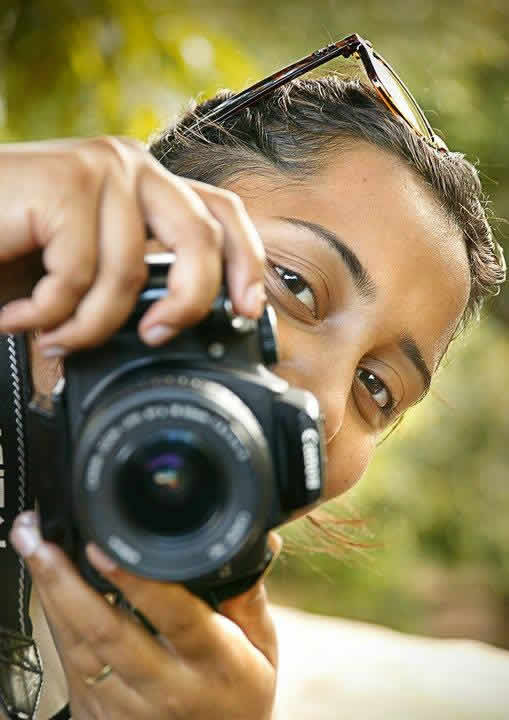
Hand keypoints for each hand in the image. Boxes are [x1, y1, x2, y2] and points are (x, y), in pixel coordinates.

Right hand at [0, 137, 265, 352]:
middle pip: (202, 238)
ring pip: (129, 274)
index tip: (250, 313)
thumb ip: (133, 284)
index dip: (247, 263)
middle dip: (189, 302)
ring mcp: (99, 170)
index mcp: (146, 186)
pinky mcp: (63, 185)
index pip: (223, 212)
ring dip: (86, 324)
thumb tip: (174, 329)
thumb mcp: (86, 268)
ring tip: (50, 332)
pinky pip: (78, 277)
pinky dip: (45, 314)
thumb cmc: (9, 247)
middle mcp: (131, 167)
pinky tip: (18, 314)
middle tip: (154, 337)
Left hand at [10, 512, 280, 719]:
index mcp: (213, 663)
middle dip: (67, 580)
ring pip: (77, 645)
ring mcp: (125, 705)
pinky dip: (54, 616)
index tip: (104, 548)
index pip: (173, 616)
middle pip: (106, 631)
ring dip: (51, 593)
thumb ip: (250, 594)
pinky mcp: (99, 714)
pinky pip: (69, 660)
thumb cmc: (239, 696)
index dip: (136, 581)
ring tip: (33, 546)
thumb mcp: (262, 649)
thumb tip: (257, 542)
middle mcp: (165, 686)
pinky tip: (46, 583)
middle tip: (41, 538)